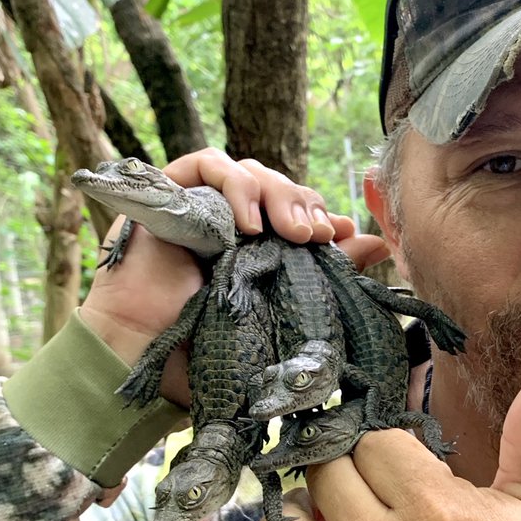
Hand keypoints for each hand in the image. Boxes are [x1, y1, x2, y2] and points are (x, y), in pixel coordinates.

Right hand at [78, 148, 390, 404]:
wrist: (142, 356)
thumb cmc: (202, 347)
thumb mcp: (275, 311)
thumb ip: (323, 275)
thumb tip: (377, 243)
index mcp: (255, 246)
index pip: (296, 210)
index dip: (320, 214)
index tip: (340, 234)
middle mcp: (228, 220)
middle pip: (276, 186)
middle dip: (303, 203)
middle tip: (316, 235)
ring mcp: (198, 202)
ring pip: (248, 169)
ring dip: (276, 192)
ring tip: (289, 231)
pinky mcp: (166, 190)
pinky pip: (206, 163)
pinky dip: (234, 184)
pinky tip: (247, 222)